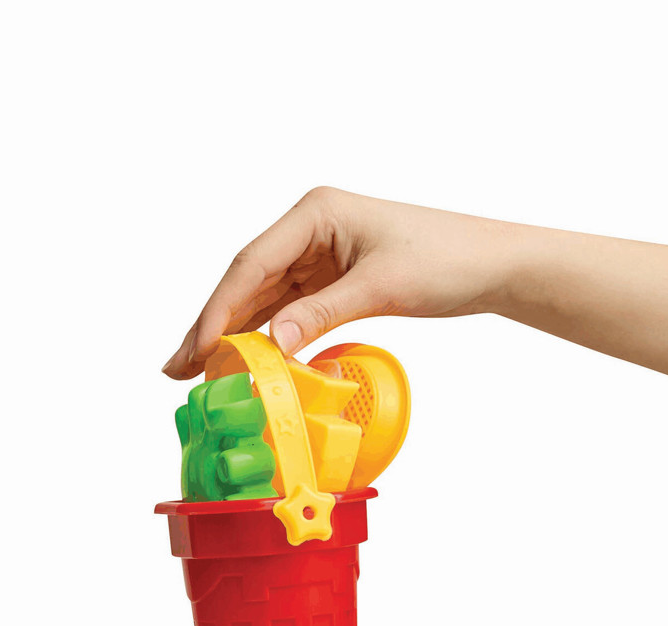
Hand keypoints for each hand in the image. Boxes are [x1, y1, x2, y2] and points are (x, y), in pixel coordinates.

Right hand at [163, 187, 522, 378]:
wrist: (492, 266)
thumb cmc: (447, 259)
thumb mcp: (380, 287)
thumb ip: (320, 313)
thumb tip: (270, 346)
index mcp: (316, 212)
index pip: (251, 264)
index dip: (218, 310)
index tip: (196, 350)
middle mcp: (310, 229)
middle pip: (247, 281)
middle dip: (212, 325)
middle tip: (176, 367)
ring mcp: (320, 254)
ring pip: (262, 298)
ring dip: (232, 334)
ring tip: (196, 370)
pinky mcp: (332, 278)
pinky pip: (288, 309)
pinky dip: (266, 334)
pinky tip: (244, 357)